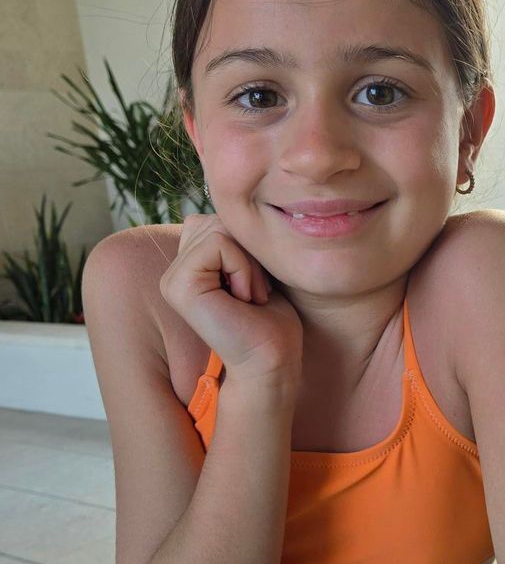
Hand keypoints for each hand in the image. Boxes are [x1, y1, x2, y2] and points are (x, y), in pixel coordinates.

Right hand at [159, 215, 301, 383]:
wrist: (273, 361)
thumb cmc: (271, 320)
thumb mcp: (253, 266)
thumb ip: (232, 238)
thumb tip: (223, 203)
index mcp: (189, 267)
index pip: (218, 219)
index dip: (248, 247)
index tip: (256, 286)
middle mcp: (174, 272)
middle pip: (217, 219)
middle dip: (248, 252)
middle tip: (254, 293)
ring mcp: (172, 279)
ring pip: (218, 229)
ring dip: (248, 263)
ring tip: (249, 298)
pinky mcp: (178, 286)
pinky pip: (218, 244)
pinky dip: (243, 268)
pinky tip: (244, 300)